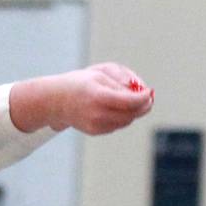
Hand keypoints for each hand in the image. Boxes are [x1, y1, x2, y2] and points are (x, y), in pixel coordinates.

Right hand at [14, 64, 152, 134]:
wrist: (56, 100)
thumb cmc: (80, 82)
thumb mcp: (100, 73)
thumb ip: (121, 82)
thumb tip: (141, 93)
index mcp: (98, 96)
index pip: (130, 101)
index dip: (144, 97)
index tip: (150, 91)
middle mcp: (97, 114)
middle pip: (131, 114)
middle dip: (144, 106)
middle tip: (149, 98)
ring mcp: (96, 125)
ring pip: (126, 121)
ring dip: (134, 111)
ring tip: (133, 100)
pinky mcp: (96, 131)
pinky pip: (117, 125)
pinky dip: (122, 117)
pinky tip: (117, 107)